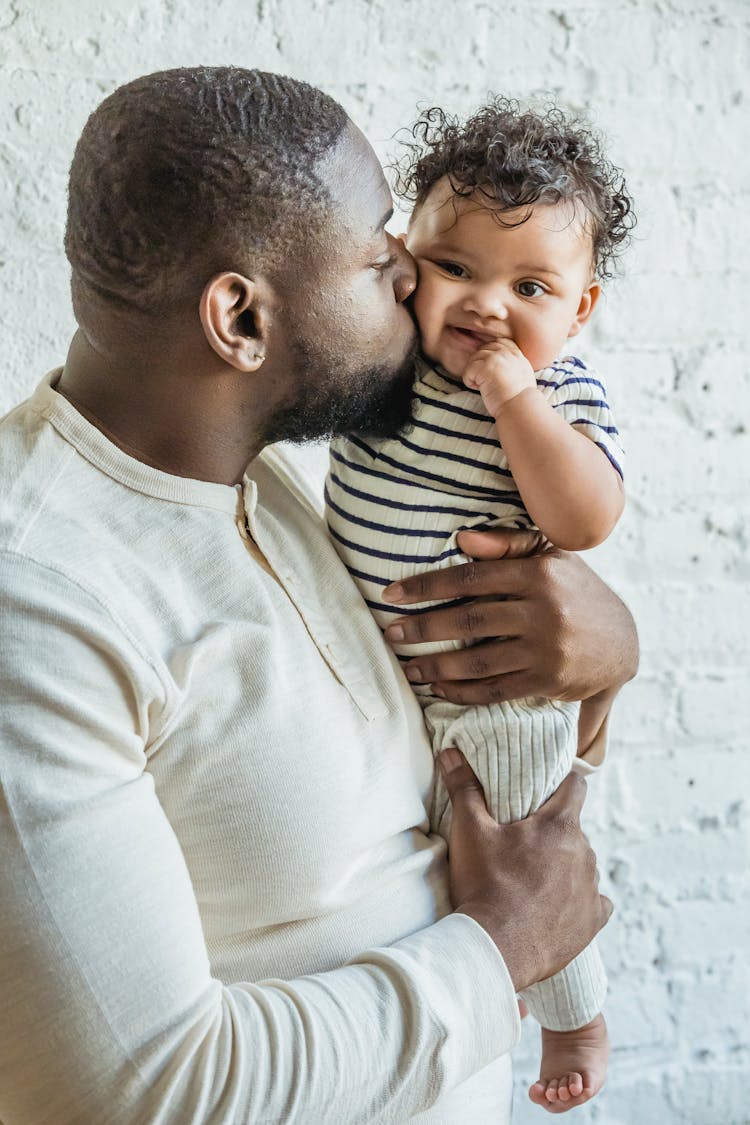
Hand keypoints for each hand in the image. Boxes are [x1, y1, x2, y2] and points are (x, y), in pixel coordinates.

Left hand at [382, 529, 637, 705]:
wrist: (622, 643)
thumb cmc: (575, 592)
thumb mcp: (551, 558)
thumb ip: (507, 544)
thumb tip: (461, 539)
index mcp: (538, 574)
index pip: (470, 579)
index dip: (427, 586)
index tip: (392, 594)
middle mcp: (543, 611)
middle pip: (468, 622)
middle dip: (423, 629)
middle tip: (392, 634)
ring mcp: (546, 649)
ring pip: (478, 661)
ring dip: (436, 667)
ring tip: (409, 667)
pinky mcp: (547, 681)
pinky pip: (494, 690)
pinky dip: (462, 692)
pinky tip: (439, 688)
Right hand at [439, 749, 611, 990]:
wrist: (495, 948)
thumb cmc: (484, 884)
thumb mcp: (469, 831)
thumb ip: (464, 787)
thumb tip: (450, 751)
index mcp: (560, 825)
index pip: (576, 786)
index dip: (561, 784)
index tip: (543, 792)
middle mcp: (585, 852)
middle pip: (574, 829)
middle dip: (552, 832)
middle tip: (521, 843)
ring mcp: (592, 888)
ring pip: (582, 864)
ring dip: (564, 866)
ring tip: (531, 879)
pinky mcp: (593, 921)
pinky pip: (595, 902)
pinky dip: (579, 901)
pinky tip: (556, 906)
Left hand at [462, 338, 536, 416]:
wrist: (519, 407)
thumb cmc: (520, 399)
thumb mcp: (523, 375)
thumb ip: (512, 364)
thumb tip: (497, 366)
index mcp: (516, 354)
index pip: (498, 343)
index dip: (490, 356)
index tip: (490, 371)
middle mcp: (506, 352)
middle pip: (483, 349)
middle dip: (480, 364)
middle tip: (485, 381)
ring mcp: (495, 358)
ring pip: (473, 359)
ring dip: (474, 374)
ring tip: (483, 386)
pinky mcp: (485, 367)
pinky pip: (468, 370)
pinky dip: (469, 381)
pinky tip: (479, 389)